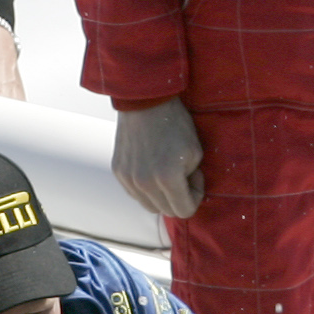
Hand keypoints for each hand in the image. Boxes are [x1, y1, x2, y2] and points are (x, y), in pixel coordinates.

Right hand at [111, 98, 204, 219]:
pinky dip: (146, 188)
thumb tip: (184, 191)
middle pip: (165, 211)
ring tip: (166, 173)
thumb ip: (191, 178)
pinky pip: (135, 193)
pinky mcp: (118, 173)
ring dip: (161, 196)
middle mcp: (145, 184)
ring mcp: (128, 180)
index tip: (195, 179)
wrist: (145, 102)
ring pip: (148, 206)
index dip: (195, 197)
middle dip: (178, 197)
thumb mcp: (195, 151)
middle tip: (182, 174)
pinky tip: (151, 168)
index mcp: (168, 179)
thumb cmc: (175, 123)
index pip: (184, 211)